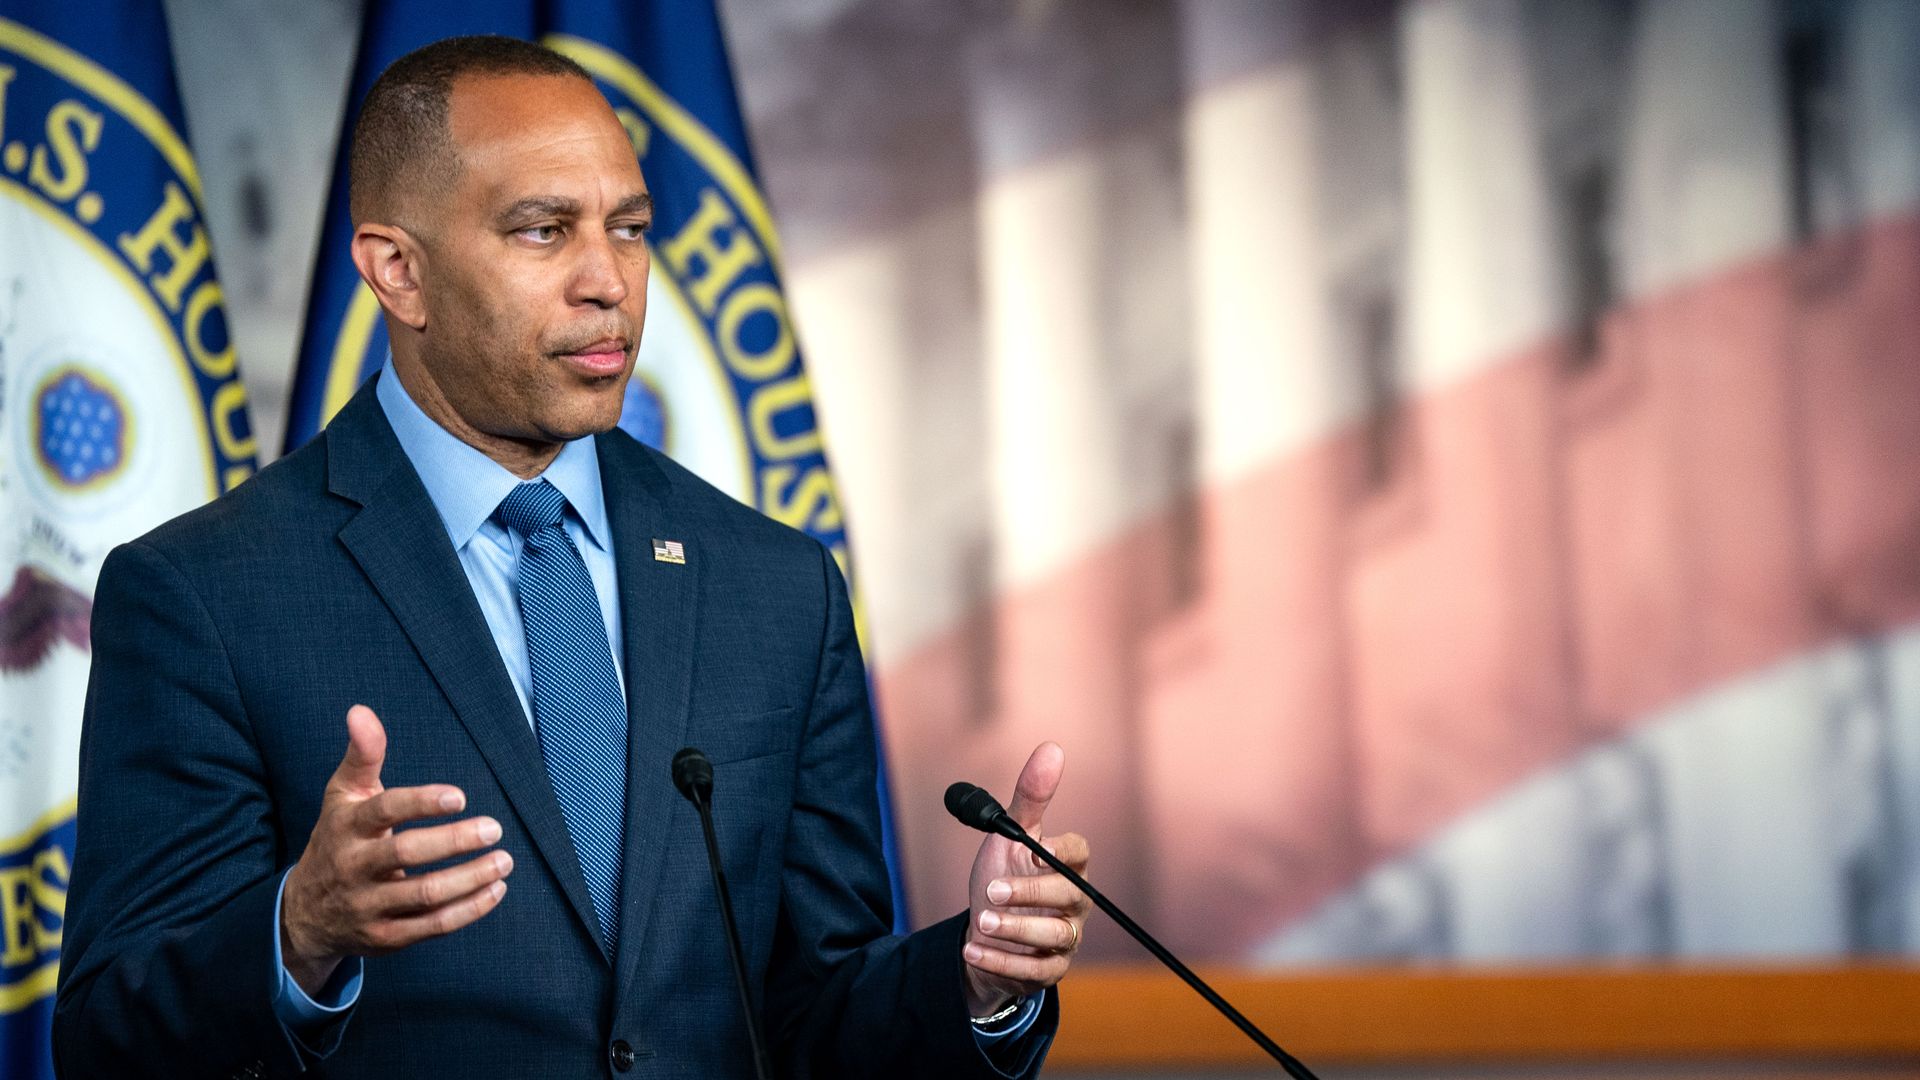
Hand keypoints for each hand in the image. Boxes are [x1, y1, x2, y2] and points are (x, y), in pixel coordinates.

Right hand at [280, 705, 512, 994]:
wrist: (305, 913)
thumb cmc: (339, 839)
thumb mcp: (343, 796)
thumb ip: (362, 755)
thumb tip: (360, 710)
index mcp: (346, 828)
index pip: (383, 812)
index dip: (421, 803)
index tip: (461, 797)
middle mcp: (354, 868)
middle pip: (406, 854)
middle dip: (455, 841)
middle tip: (494, 829)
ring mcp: (369, 906)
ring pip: (424, 896)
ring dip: (470, 879)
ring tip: (503, 861)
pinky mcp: (385, 938)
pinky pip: (432, 927)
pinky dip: (468, 910)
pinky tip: (495, 890)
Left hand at [961, 742, 1091, 1015]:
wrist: (984, 932)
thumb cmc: (1004, 875)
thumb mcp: (1009, 836)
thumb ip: (1030, 797)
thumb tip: (1051, 748)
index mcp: (1067, 865)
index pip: (1080, 854)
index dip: (1063, 852)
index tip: (1039, 850)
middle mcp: (1074, 902)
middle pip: (1068, 897)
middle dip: (1029, 894)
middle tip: (991, 891)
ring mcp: (1065, 938)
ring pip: (1054, 937)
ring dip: (1016, 930)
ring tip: (980, 921)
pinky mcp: (1049, 969)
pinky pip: (1034, 971)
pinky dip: (1002, 961)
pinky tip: (973, 949)